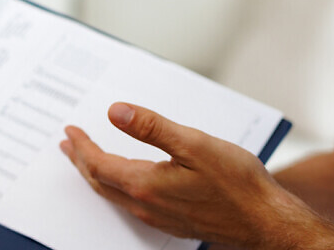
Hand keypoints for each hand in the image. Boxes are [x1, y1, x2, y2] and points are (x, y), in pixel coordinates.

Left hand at [59, 102, 285, 247]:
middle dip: (81, 161)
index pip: (99, 165)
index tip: (70, 131)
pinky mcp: (171, 221)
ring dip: (96, 174)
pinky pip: (131, 203)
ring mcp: (158, 216)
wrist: (265, 220)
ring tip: (86, 159)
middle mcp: (146, 205)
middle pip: (100, 183)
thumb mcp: (194, 144)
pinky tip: (124, 178)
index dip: (82, 147)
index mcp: (146, 184)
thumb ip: (151, 127)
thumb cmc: (237, 183)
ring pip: (114, 195)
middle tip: (68, 145)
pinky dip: (117, 185)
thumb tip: (116, 112)